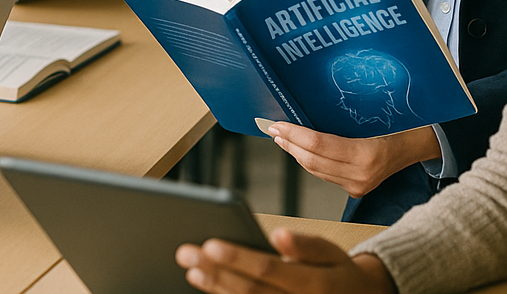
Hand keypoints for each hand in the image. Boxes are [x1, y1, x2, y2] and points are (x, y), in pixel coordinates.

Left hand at [176, 229, 395, 293]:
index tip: (210, 243)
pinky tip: (205, 285)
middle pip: (249, 290)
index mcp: (313, 285)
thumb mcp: (332, 253)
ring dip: (214, 286)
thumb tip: (280, 235)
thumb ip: (307, 246)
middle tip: (185, 252)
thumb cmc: (338, 272)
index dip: (238, 258)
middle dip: (214, 271)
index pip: (268, 270)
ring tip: (190, 268)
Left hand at [264, 121, 440, 198]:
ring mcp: (359, 186)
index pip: (318, 145)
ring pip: (315, 170)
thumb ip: (340, 117)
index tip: (276, 124)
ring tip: (280, 137)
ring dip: (294, 153)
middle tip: (272, 128)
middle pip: (312, 160)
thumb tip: (304, 108)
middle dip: (288, 143)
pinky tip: (298, 149)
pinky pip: (324, 175)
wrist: (418, 146)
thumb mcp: (371, 114)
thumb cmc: (398, 123)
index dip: (294, 134)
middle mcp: (362, 175)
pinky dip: (308, 161)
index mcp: (367, 154)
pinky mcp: (357, 190)